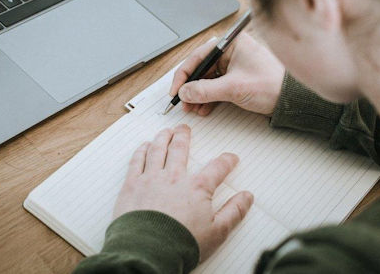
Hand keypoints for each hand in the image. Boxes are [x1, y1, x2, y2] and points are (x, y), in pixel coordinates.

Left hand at [113, 125, 253, 261]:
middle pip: (180, 149)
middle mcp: (174, 177)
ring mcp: (151, 179)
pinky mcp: (132, 185)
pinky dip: (141, 150)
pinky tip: (144, 146)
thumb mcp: (217, 232)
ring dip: (163, 138)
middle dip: (184, 136)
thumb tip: (247, 197)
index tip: (231, 158)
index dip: (226, 161)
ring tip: (165, 131)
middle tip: (184, 128)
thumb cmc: (181, 243)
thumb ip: (234, 211)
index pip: (217, 168)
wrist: (148, 251)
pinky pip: (137, 161)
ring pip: (158, 150)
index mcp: (197, 188)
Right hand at [170, 32, 285, 115]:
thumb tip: (185, 92)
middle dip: (191, 87)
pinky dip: (208, 98)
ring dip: (198, 95)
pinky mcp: (237, 78)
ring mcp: (234, 65)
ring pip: (207, 79)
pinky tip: (204, 108)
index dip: (183, 75)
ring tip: (193, 108)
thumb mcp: (233, 88)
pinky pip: (216, 86)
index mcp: (231, 44)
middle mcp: (231, 52)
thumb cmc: (271, 84)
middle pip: (201, 68)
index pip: (198, 57)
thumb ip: (205, 90)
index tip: (176, 91)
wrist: (292, 99)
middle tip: (183, 102)